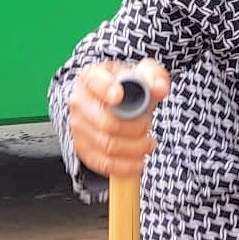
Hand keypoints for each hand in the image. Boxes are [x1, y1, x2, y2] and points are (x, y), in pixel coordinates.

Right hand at [68, 60, 170, 177]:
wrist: (115, 100)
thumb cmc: (128, 85)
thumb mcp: (144, 73)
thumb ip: (155, 77)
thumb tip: (159, 88)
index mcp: (92, 78)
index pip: (94, 82)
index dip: (106, 89)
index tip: (119, 96)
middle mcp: (80, 102)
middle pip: (106, 122)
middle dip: (136, 128)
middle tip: (148, 125)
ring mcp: (79, 127)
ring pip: (107, 145)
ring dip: (134, 148)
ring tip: (147, 143)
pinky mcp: (83, 148)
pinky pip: (102, 163)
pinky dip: (124, 166)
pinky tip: (138, 161)